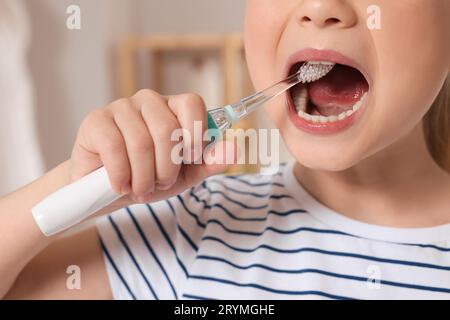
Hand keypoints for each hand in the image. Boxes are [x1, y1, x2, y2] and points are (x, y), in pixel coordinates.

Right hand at [70, 89, 236, 205]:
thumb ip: (210, 162)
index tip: (190, 160)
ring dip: (144, 178)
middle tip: (159, 184)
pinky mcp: (96, 121)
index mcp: (174, 109)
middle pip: (167, 129)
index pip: (193, 103)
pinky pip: (114, 147)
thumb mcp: (186, 175)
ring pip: (141, 142)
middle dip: (167, 168)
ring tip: (140, 189)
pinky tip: (121, 186)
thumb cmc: (150, 177)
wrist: (109, 191)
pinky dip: (121, 176)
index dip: (195, 135)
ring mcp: (121, 108)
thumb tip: (235, 147)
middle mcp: (149, 101)